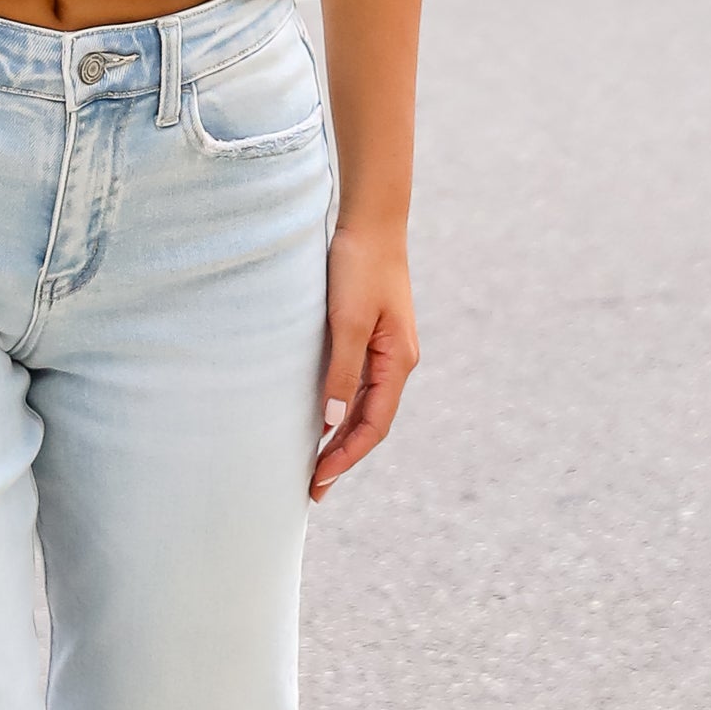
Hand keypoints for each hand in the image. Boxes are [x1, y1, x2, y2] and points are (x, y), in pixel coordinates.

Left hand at [313, 222, 416, 499]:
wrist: (371, 221)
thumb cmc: (359, 266)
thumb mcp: (346, 320)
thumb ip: (342, 371)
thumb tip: (333, 421)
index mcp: (399, 361)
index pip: (375, 425)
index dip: (348, 457)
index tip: (319, 481)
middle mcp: (398, 362)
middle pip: (372, 423)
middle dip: (343, 457)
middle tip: (311, 488)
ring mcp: (386, 351)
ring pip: (365, 407)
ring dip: (342, 438)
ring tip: (315, 465)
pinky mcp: (371, 337)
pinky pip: (358, 386)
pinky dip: (341, 410)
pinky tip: (321, 420)